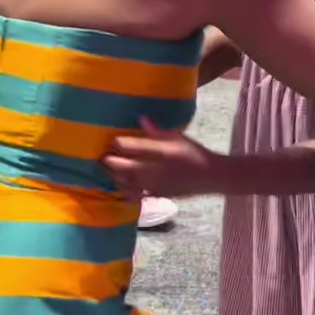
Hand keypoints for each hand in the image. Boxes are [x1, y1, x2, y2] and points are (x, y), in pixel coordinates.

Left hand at [103, 119, 221, 198]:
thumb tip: (141, 119)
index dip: (117, 142)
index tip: (113, 139)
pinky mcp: (154, 195)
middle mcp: (151, 169)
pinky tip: (123, 187)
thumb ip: (157, 130)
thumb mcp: (177, 137)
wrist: (209, 176)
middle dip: (109, 160)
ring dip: (114, 175)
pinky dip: (125, 191)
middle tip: (105, 155)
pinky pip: (134, 195)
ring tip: (111, 169)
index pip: (127, 146)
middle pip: (120, 165)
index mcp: (157, 151)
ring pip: (123, 181)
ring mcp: (151, 184)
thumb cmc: (193, 153)